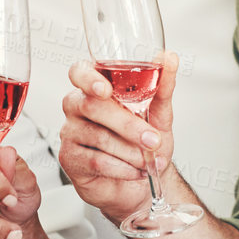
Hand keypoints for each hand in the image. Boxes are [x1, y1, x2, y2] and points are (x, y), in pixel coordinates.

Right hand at [58, 52, 177, 224]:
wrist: (141, 179)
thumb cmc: (144, 141)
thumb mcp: (160, 112)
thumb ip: (163, 85)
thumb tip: (169, 58)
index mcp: (95, 86)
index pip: (80, 72)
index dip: (88, 79)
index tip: (104, 90)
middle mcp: (77, 105)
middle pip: (92, 106)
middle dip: (128, 125)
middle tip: (152, 140)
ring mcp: (70, 131)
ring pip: (98, 137)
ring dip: (130, 152)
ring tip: (147, 159)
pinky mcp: (70, 158)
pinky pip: (97, 161)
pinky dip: (123, 168)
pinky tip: (134, 170)